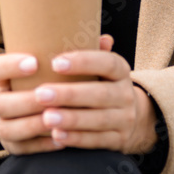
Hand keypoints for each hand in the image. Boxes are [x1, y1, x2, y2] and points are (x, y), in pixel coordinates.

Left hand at [0, 34, 157, 155]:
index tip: (55, 62)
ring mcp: (125, 119)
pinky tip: (57, 135)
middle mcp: (126, 94)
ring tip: (45, 117)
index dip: (83, 62)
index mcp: (121, 71)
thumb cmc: (103, 85)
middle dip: (69, 94)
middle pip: (99, 94)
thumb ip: (90, 51)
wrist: (133, 118)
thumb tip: (91, 32)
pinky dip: (77, 139)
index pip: (107, 63)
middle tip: (40, 94)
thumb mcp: (101, 66)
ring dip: (70, 119)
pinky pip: (97, 141)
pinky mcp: (119, 140)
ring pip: (97, 120)